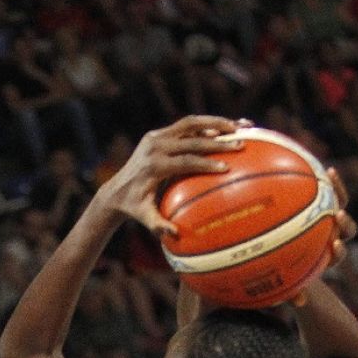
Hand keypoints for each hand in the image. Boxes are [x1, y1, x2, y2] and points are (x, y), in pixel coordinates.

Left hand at [95, 115, 246, 235]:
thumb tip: (175, 234)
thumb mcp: (144, 217)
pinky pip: (186, 125)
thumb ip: (157, 224)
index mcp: (153, 166)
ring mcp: (155, 137)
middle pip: (191, 140)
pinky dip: (208, 124)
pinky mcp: (158, 133)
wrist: (116, 190)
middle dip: (218, 142)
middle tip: (241, 146)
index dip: (206, 163)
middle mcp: (154, 147)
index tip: (226, 167)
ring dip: (217, 123)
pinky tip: (228, 127)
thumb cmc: (135, 207)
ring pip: (191, 123)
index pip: (184, 161)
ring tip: (242, 126)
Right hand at [289, 166, 353, 306]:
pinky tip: (318, 167)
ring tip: (329, 178)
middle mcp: (330, 234)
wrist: (284, 248)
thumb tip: (294, 303)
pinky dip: (324, 180)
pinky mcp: (321, 201)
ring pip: (339, 204)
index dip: (339, 250)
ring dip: (337, 191)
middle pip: (346, 229)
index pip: (338, 253)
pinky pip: (324, 189)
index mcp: (325, 254)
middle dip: (345, 223)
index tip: (333, 246)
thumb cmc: (279, 270)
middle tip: (336, 217)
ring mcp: (327, 217)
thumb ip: (286, 292)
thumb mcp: (283, 282)